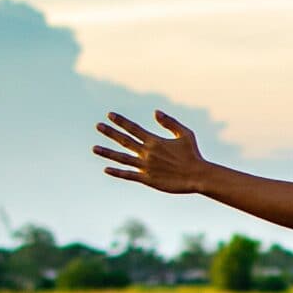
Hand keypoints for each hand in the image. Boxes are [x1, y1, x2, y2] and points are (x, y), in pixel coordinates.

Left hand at [94, 110, 210, 193]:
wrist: (198, 175)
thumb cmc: (193, 154)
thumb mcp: (185, 133)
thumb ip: (170, 122)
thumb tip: (155, 112)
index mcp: (154, 141)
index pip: (133, 128)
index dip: (121, 121)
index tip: (109, 115)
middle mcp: (147, 153)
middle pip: (124, 141)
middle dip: (110, 133)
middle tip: (98, 126)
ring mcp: (146, 167)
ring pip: (122, 158)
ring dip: (107, 153)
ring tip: (94, 148)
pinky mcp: (148, 180)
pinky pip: (129, 175)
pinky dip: (117, 172)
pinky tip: (106, 169)